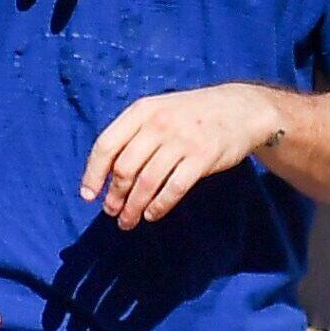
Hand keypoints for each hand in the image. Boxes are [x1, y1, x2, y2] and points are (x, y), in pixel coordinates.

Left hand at [82, 84, 282, 228]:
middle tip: (112, 212)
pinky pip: (174, 189)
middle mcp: (159, 124)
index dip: (93, 173)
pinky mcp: (203, 158)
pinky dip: (159, 206)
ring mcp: (182, 140)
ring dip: (133, 207)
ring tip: (128, 221)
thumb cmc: (192, 114)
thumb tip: (106, 175)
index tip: (88, 195)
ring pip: (147, 182)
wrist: (241, 109)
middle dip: (115, 196)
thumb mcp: (160, 110)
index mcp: (142, 110)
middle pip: (125, 168)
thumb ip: (134, 134)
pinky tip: (152, 215)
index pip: (107, 144)